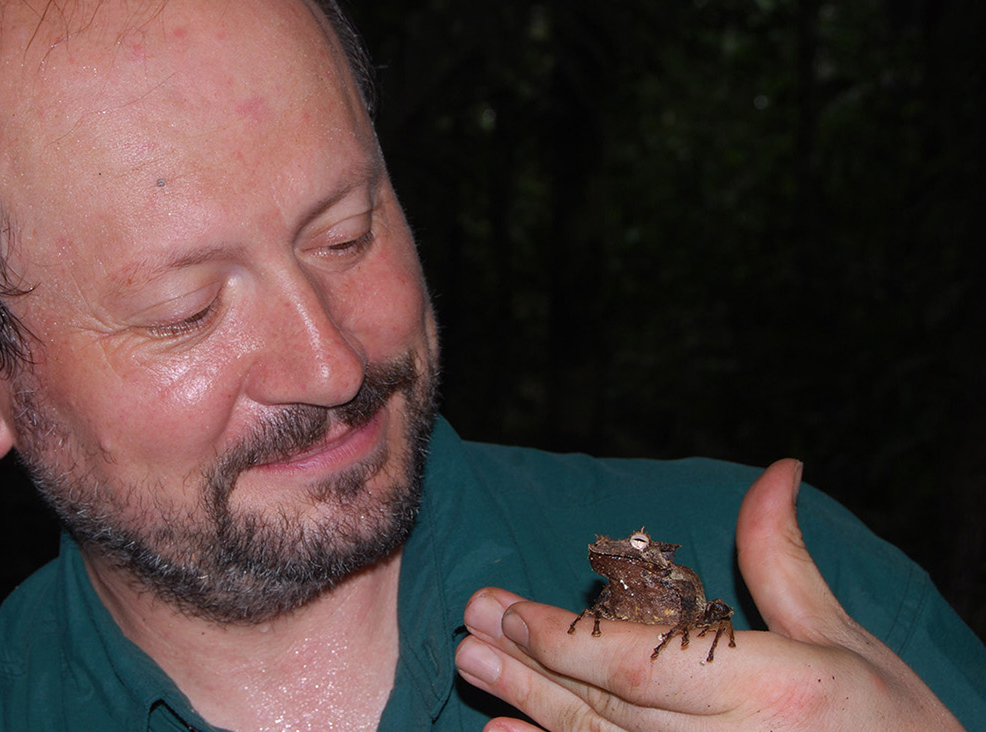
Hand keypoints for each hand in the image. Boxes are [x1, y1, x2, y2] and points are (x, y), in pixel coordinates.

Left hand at [455, 459, 964, 730]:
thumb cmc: (890, 723)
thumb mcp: (843, 638)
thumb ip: (782, 560)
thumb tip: (775, 471)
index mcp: (771, 688)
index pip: (639, 663)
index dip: (561, 639)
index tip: (504, 608)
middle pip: (605, 705)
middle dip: (528, 665)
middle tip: (468, 629)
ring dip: (529, 710)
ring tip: (474, 669)